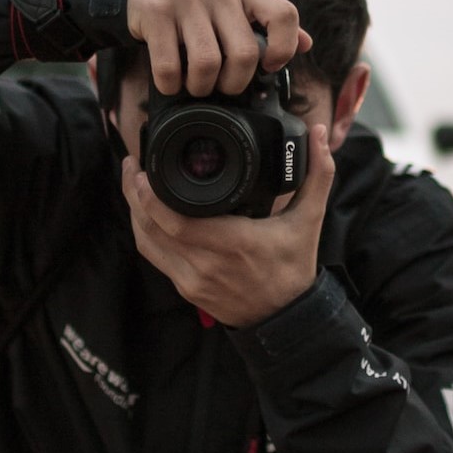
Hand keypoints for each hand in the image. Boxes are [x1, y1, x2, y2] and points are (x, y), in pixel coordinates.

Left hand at [121, 122, 334, 326]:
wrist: (287, 318)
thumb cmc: (295, 268)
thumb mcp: (310, 219)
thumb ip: (318, 174)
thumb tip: (321, 134)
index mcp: (234, 243)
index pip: (175, 221)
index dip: (149, 196)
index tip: (142, 168)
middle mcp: (207, 264)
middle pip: (151, 228)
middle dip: (133, 195)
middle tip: (131, 165)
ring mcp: (193, 280)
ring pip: (147, 243)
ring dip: (134, 213)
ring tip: (132, 184)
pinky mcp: (187, 289)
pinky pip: (155, 258)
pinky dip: (145, 233)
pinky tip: (144, 214)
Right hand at [125, 0, 312, 96]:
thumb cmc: (196, 2)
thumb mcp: (235, 3)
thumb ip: (268, 23)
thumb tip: (306, 43)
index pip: (284, 16)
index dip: (284, 49)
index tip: (269, 66)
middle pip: (245, 54)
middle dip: (234, 84)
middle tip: (222, 86)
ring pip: (208, 65)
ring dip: (201, 88)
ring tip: (195, 85)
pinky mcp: (158, 13)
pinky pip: (170, 67)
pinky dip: (171, 85)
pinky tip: (171, 81)